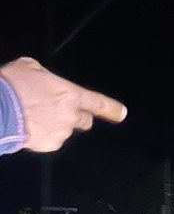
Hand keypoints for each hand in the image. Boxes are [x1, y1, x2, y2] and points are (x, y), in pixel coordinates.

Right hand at [0, 56, 126, 151]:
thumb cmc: (12, 86)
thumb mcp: (30, 67)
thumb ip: (46, 76)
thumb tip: (45, 79)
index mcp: (70, 94)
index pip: (98, 104)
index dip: (112, 109)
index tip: (122, 113)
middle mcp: (70, 116)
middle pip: (85, 121)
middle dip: (77, 116)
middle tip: (59, 110)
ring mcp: (61, 132)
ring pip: (66, 130)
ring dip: (57, 124)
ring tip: (35, 116)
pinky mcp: (50, 145)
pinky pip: (53, 140)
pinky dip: (45, 135)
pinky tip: (31, 126)